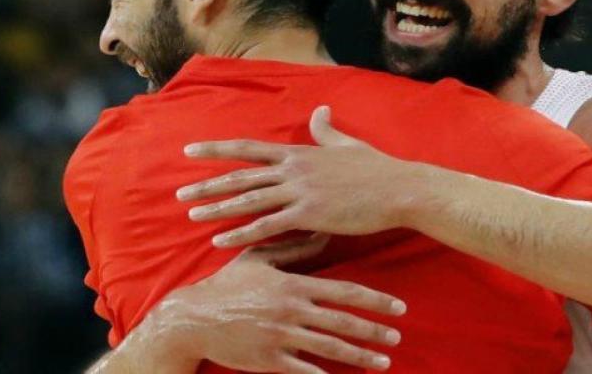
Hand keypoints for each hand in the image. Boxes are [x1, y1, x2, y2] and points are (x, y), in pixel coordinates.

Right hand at [117, 233, 405, 373]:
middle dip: (374, 330)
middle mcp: (291, 311)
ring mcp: (280, 337)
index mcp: (293, 285)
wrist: (193, 318)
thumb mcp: (259, 258)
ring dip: (360, 356)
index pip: (343, 292)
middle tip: (398, 335)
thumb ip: (293, 247)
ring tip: (384, 361)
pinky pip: (304, 372)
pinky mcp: (269, 361)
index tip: (399, 306)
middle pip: (342, 322)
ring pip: (329, 349)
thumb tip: (323, 232)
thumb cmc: (229, 284)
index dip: (374, 299)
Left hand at [179, 106, 428, 247]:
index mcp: (298, 152)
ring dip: (217, 209)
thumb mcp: (347, 144)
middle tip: (179, 193)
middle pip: (240, 176)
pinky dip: (241, 233)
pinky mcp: (309, 214)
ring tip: (191, 215)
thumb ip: (327, 130)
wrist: (398, 188)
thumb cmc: (376, 168)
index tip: (189, 151)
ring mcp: (299, 191)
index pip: (248, 148)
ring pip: (248, 200)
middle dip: (207, 184)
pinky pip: (266, 225)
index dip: (217, 149)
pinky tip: (221, 240)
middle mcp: (293, 169)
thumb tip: (320, 111)